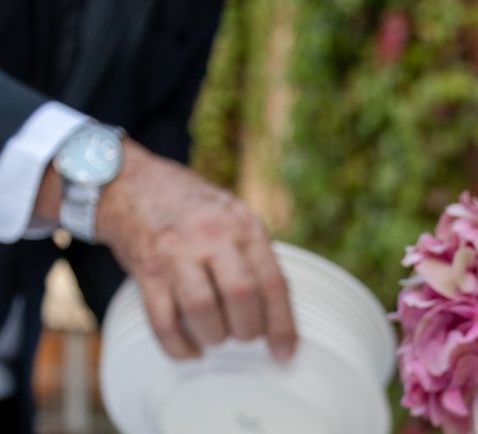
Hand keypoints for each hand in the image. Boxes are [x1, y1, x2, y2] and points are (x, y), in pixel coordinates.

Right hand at [94, 140, 296, 360]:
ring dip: (215, 336)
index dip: (281, 323)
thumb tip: (276, 310)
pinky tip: (190, 349)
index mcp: (243, 223)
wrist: (133, 184)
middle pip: (241, 295)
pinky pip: (163, 321)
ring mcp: (177, 251)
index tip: (285, 352)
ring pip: (203, 310)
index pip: (271, 280)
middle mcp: (212, 234)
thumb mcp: (233, 216)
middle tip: (245, 337)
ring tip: (217, 337)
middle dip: (248, 329)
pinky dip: (178, 346)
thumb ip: (253, 253)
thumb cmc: (193, 209)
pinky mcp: (147, 269)